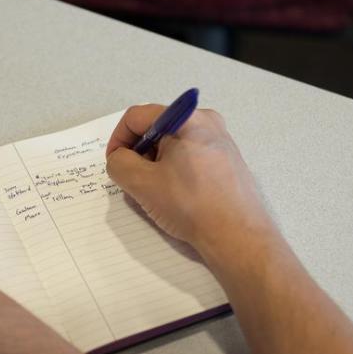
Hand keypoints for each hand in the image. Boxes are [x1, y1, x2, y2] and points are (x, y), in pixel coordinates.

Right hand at [105, 104, 277, 253]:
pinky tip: (176, 196)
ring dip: (156, 164)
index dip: (118, 139)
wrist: (238, 236)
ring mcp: (220, 141)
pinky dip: (175, 170)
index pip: (137, 117)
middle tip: (134, 180)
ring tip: (156, 192)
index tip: (115, 163)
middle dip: (139, 152)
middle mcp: (207, 122)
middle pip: (156, 127)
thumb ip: (119, 163)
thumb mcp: (142, 184)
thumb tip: (120, 159)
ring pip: (173, 144)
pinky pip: (190, 156)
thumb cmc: (193, 206)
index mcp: (188, 119)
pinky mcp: (226, 160)